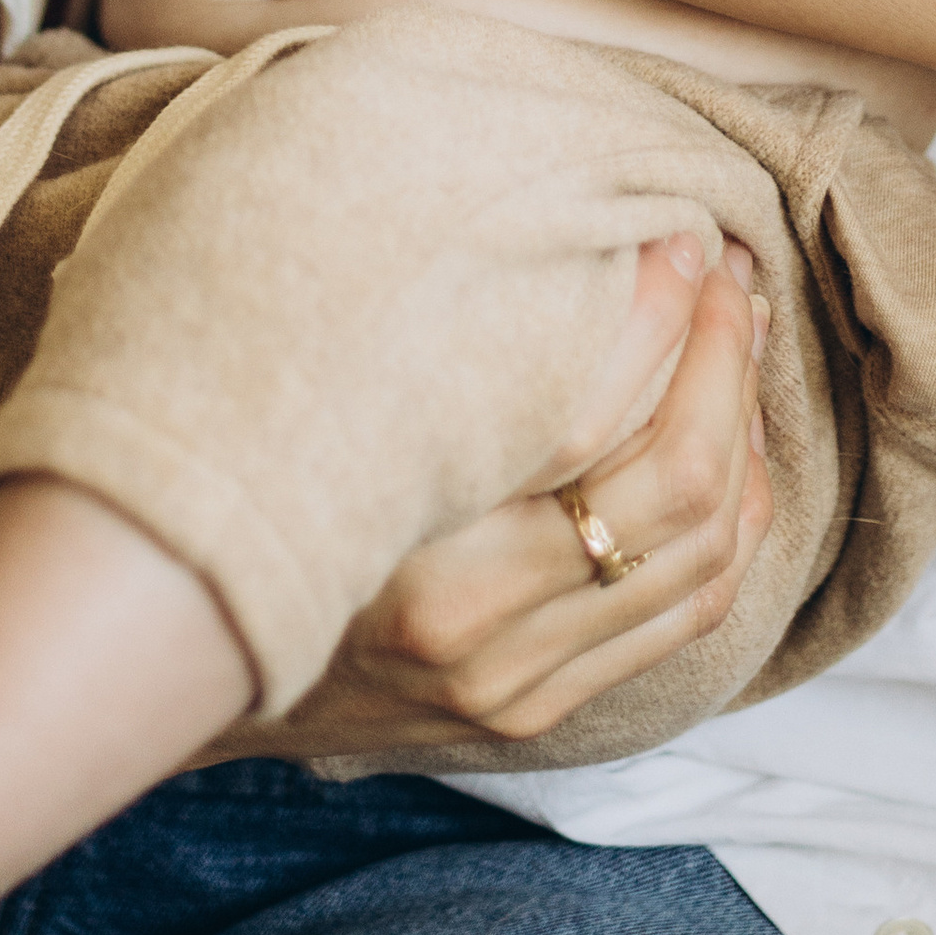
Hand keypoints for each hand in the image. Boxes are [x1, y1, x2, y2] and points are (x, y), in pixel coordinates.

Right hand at [237, 238, 772, 758]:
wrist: (189, 649)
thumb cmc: (257, 489)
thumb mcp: (329, 417)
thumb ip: (434, 350)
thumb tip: (562, 225)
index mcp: (436, 573)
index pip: (629, 451)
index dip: (681, 337)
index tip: (686, 247)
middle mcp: (490, 645)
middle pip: (689, 501)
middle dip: (730, 373)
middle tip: (728, 278)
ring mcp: (521, 688)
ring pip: (709, 566)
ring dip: (746, 443)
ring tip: (736, 345)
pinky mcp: (540, 709)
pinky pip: (687, 615)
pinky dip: (730, 525)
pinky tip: (725, 446)